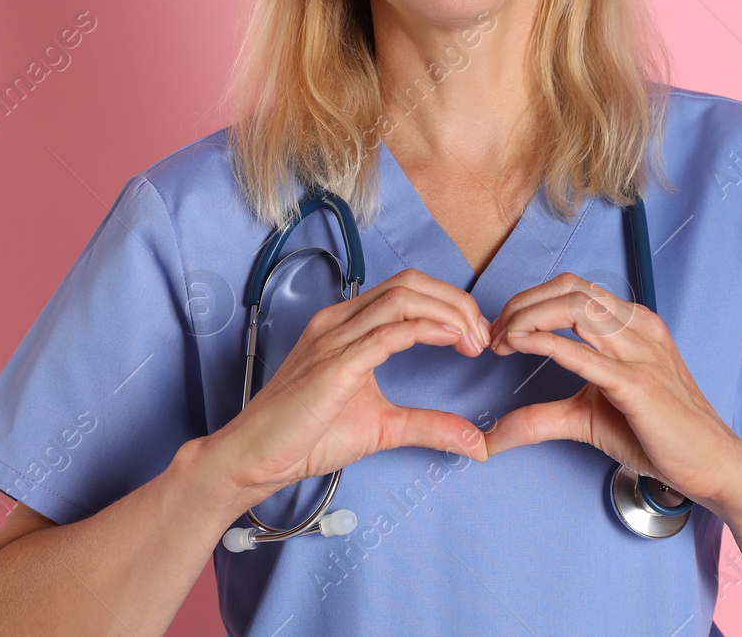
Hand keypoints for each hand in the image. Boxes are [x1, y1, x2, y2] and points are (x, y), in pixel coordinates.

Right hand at [208, 268, 493, 508]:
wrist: (257, 457)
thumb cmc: (307, 436)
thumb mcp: (384, 427)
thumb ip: (429, 426)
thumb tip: (477, 442)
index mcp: (347, 324)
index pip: (408, 290)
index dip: (449, 303)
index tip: (477, 335)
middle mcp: (339, 320)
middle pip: (411, 284)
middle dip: (457, 303)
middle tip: (484, 336)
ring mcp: (334, 338)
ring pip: (402, 300)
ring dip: (449, 314)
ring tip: (473, 341)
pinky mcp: (334, 365)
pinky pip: (386, 333)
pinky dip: (425, 329)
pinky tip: (451, 339)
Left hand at [482, 272, 741, 513]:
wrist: (712, 464)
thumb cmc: (658, 436)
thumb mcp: (588, 418)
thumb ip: (542, 417)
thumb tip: (492, 437)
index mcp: (632, 325)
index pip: (572, 288)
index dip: (529, 301)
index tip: (502, 330)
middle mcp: (639, 328)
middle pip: (569, 289)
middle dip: (522, 304)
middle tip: (494, 335)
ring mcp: (641, 353)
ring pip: (577, 308)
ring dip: (528, 318)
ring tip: (503, 342)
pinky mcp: (639, 385)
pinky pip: (587, 355)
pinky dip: (548, 344)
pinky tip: (522, 346)